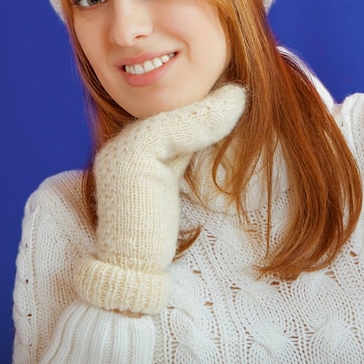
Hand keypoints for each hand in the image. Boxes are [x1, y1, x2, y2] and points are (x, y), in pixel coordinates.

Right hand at [74, 84, 245, 313]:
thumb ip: (185, 155)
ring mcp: (123, 149)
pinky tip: (231, 109)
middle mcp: (123, 144)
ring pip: (172, 114)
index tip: (235, 97)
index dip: (203, 108)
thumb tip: (217, 126)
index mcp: (132, 150)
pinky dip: (204, 120)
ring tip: (241, 96)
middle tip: (241, 90)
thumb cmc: (156, 238)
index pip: (172, 119)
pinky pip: (171, 129)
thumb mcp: (175, 185)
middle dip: (206, 100)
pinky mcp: (130, 158)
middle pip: (170, 111)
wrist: (131, 273)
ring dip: (210, 105)